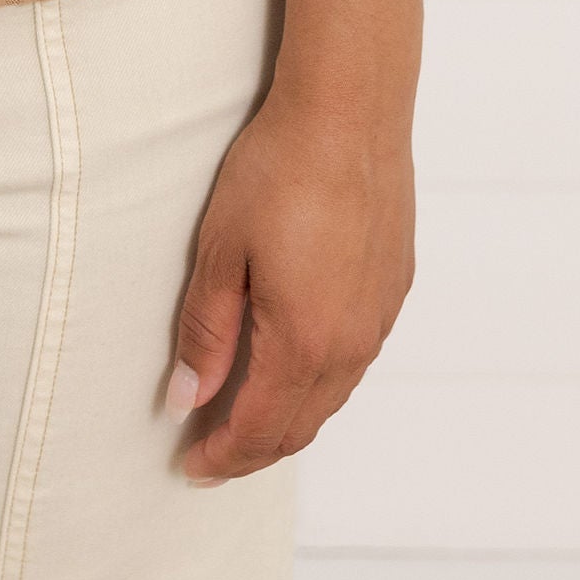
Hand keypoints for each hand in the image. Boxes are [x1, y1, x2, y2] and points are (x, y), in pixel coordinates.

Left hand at [163, 84, 414, 484]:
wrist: (350, 113)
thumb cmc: (279, 172)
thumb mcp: (221, 250)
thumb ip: (206, 332)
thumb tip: (186, 399)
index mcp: (304, 343)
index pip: (259, 431)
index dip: (221, 458)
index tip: (189, 467)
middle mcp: (351, 345)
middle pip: (298, 428)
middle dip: (251, 450)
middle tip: (209, 452)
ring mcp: (379, 319)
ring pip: (330, 398)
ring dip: (287, 418)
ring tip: (243, 414)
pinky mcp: (393, 290)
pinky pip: (354, 360)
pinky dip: (318, 381)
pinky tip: (292, 362)